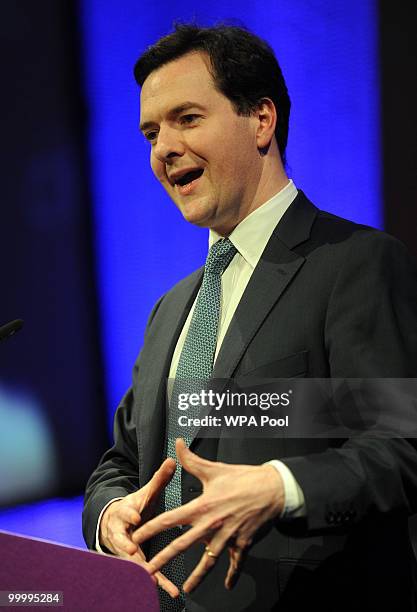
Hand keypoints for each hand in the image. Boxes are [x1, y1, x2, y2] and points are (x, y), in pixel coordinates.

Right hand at [99, 457, 179, 597]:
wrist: (113, 523)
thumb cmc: (133, 507)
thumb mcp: (145, 493)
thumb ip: (159, 479)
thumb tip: (172, 460)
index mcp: (124, 513)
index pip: (124, 513)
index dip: (129, 516)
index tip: (136, 518)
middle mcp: (121, 533)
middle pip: (121, 540)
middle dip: (126, 547)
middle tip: (132, 552)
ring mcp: (124, 549)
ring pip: (129, 561)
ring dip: (140, 570)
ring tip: (151, 579)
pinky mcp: (132, 562)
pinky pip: (142, 573)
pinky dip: (155, 580)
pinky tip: (168, 590)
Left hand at [132, 439, 283, 592]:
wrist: (273, 489)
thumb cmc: (243, 478)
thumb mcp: (214, 469)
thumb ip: (191, 460)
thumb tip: (177, 443)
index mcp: (202, 506)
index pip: (169, 519)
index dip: (151, 529)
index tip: (136, 537)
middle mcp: (211, 524)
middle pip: (182, 546)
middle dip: (162, 560)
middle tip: (146, 572)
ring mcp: (227, 537)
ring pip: (208, 561)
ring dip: (196, 576)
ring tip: (186, 589)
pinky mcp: (243, 544)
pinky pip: (236, 564)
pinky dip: (232, 576)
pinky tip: (228, 586)